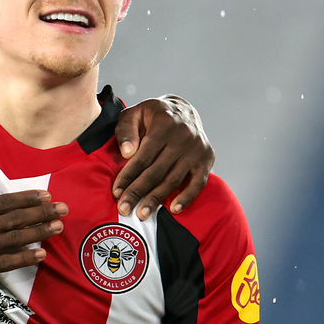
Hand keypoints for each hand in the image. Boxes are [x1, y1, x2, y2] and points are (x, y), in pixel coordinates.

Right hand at [0, 173, 66, 300]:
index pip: (3, 203)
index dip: (26, 198)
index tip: (44, 195)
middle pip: (16, 219)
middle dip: (42, 214)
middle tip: (63, 209)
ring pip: (16, 239)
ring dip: (39, 233)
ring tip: (58, 227)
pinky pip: (7, 264)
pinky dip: (25, 258)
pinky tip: (41, 255)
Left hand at [113, 95, 213, 219]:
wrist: (183, 110)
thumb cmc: (152, 115)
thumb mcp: (134, 113)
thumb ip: (126, 130)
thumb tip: (127, 153)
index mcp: (163, 124)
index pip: (143, 156)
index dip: (128, 176)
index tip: (116, 192)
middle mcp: (183, 136)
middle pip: (157, 171)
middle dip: (138, 192)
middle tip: (124, 209)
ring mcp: (196, 149)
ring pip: (174, 179)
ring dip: (156, 199)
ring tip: (142, 214)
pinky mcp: (207, 159)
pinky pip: (198, 183)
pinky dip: (186, 197)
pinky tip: (173, 209)